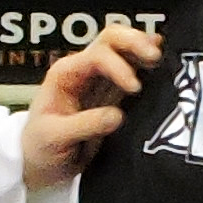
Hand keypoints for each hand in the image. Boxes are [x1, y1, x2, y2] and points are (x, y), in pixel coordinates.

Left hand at [17, 21, 164, 184]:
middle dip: (134, 42)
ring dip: (144, 49)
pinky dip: (148, 66)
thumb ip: (84, 125)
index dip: (119, 66)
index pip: (97, 56)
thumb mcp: (55, 138)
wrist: (40, 163)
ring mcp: (101, 81)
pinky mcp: (115, 96)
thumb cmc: (40, 147)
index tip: (134, 88)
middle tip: (154, 58)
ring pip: (125, 50)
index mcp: (66, 74)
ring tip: (162, 58)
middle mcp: (84, 71)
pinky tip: (162, 66)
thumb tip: (117, 116)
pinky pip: (133, 71)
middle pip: (111, 39)